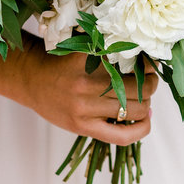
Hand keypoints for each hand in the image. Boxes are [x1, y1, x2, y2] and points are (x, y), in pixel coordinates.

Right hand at [15, 37, 157, 145]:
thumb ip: (109, 50)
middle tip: (149, 80)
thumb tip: (147, 57)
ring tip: (144, 98)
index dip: (149, 64)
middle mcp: (88, 85)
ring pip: (135, 110)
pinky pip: (122, 136)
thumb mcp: (83, 47)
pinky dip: (141, 130)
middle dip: (151, 84)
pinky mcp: (84, 127)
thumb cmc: (62, 61)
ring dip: (147, 104)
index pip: (133, 63)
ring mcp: (85, 109)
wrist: (32, 80)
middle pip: (140, 88)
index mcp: (90, 60)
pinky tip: (146, 120)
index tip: (151, 63)